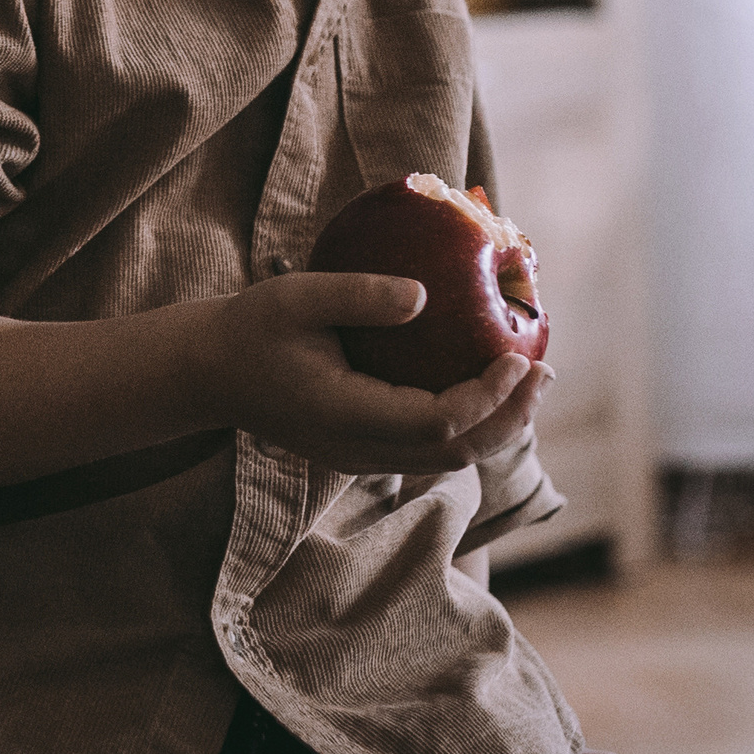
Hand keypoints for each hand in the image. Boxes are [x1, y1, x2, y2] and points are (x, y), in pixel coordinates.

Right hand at [195, 273, 546, 475]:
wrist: (210, 374)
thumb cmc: (250, 328)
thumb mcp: (295, 296)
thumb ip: (357, 294)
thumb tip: (424, 295)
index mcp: (343, 414)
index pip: (437, 420)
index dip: (487, 396)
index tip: (517, 355)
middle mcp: (357, 448)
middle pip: (454, 452)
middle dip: (509, 417)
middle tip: (543, 369)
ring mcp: (360, 457)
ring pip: (447, 459)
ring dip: (495, 426)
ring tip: (529, 381)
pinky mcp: (362, 452)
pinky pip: (430, 449)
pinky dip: (469, 426)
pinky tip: (486, 391)